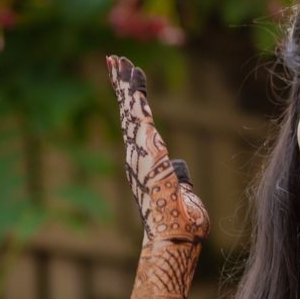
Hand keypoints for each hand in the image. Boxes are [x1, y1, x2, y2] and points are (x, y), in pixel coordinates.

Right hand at [107, 55, 209, 243]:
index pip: (138, 130)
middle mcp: (136, 156)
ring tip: (117, 60)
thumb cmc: (181, 227)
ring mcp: (138, 151)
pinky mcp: (146, 146)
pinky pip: (139, 110)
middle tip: (114, 64)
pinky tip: (131, 70)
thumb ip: (180, 180)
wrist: (172, 238)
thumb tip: (179, 169)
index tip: (128, 91)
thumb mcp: (185, 197)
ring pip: (130, 109)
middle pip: (128, 114)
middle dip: (122, 88)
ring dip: (125, 83)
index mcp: (145, 166)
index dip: (132, 109)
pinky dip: (134, 89)